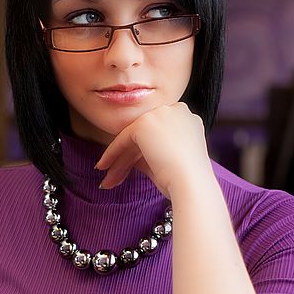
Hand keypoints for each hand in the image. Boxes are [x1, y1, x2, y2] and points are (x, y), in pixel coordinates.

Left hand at [95, 102, 212, 198]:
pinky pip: (123, 138)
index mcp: (187, 119)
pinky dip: (112, 154)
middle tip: (115, 178)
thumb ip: (150, 153)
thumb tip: (128, 157)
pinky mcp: (145, 122)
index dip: (141, 153)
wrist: (190, 182)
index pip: (158, 134)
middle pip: (144, 136)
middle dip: (127, 159)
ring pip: (133, 138)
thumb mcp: (168, 161)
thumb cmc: (183, 180)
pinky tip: (103, 167)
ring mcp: (160, 113)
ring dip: (119, 161)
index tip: (130, 169)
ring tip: (107, 180)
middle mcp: (176, 110)